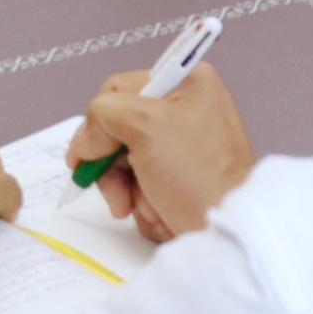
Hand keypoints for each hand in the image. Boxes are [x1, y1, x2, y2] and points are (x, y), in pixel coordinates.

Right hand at [77, 64, 255, 244]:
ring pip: (125, 163)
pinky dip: (143, 204)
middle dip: (114, 168)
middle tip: (119, 193)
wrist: (228, 230)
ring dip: (128, 190)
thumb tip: (85, 143)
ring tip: (148, 206)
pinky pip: (141, 186)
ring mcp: (182, 147)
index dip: (98, 125)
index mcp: (186, 82)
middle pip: (118, 131)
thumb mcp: (147, 126)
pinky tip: (161, 212)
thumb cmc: (199, 174)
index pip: (116, 92)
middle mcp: (186, 110)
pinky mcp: (180, 178)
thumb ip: (104, 116)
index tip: (90, 157)